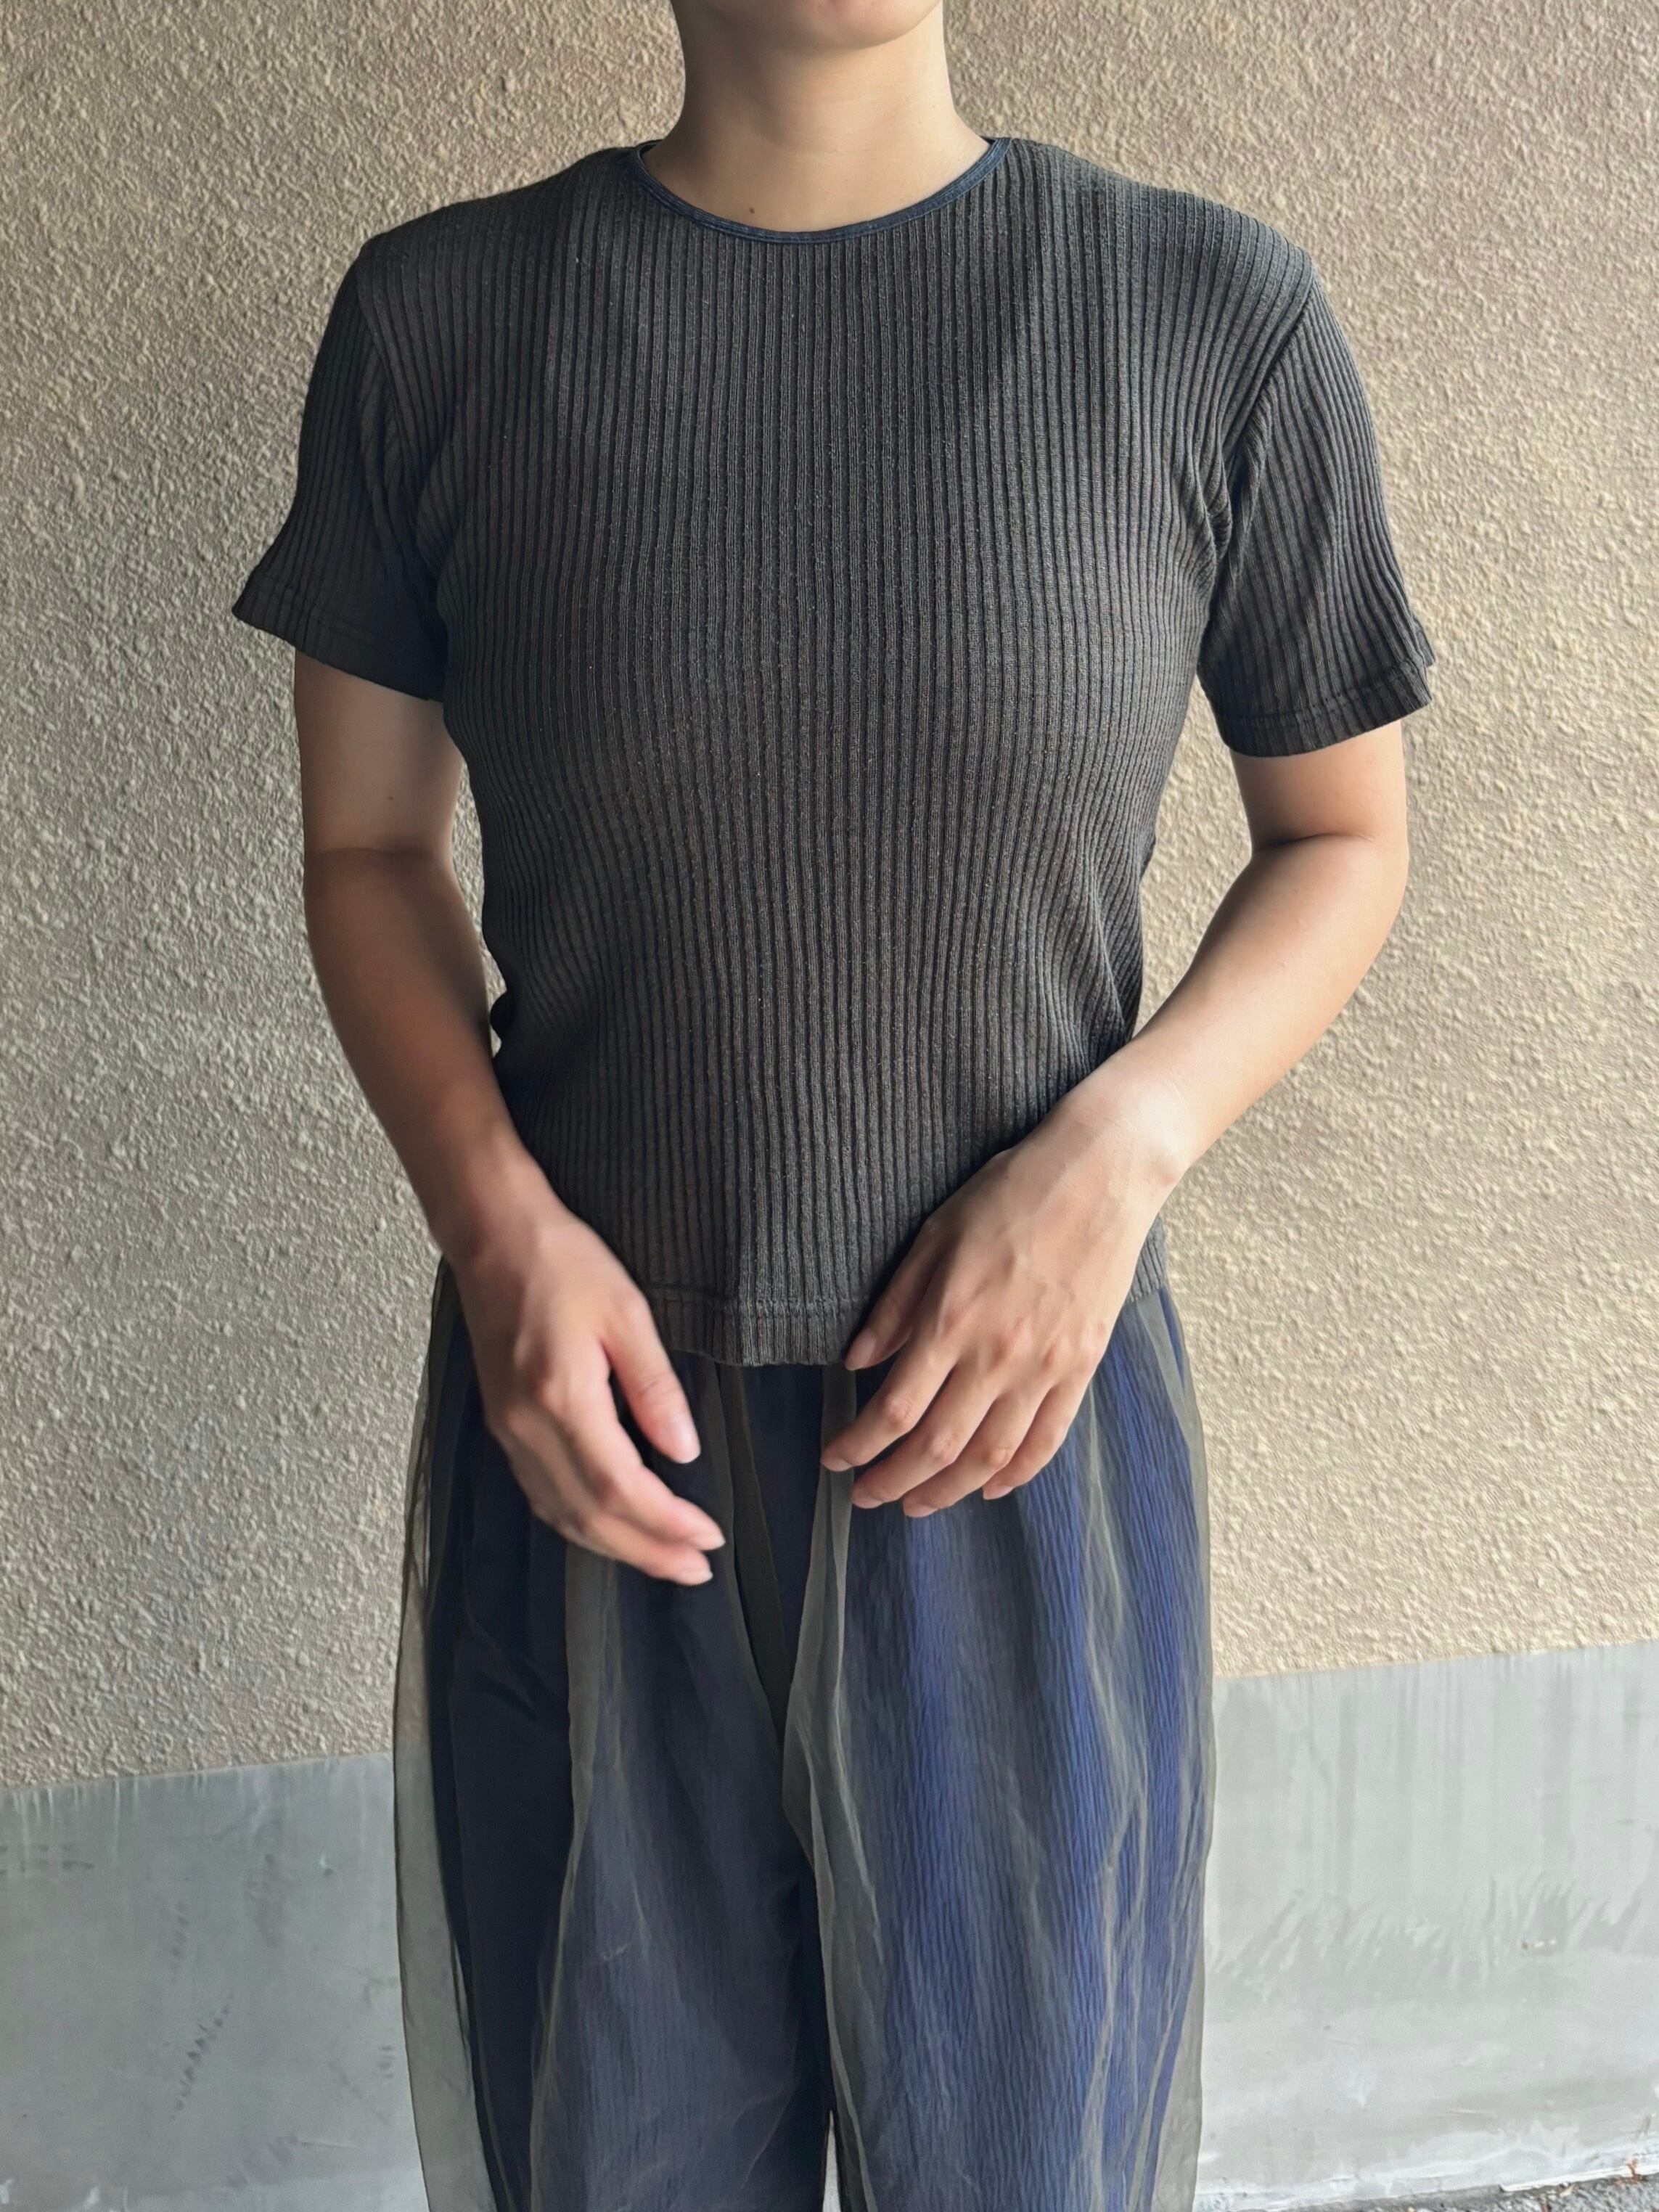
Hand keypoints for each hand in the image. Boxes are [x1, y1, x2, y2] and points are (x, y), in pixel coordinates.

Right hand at [448, 1167, 724, 1582]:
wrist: (491, 1234)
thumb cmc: (560, 1260)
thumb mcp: (627, 1311)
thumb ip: (655, 1387)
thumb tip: (684, 1450)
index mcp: (561, 1398)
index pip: (621, 1488)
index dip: (666, 1524)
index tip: (709, 1540)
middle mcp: (526, 1426)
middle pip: (589, 1517)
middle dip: (646, 1551)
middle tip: (696, 1570)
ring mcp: (507, 1429)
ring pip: (560, 1514)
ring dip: (614, 1546)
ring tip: (663, 1559)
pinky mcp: (501, 1422)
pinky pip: (541, 1493)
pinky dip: (579, 1521)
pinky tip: (609, 1525)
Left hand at [818, 1089, 1182, 1516]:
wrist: (1100, 1175)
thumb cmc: (1010, 1193)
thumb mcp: (933, 1235)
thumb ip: (895, 1306)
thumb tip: (856, 1361)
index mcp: (951, 1319)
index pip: (893, 1409)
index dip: (858, 1445)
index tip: (835, 1459)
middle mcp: (997, 1354)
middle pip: (936, 1446)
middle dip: (892, 1481)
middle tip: (865, 1497)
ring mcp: (1045, 1365)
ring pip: (989, 1455)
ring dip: (947, 1491)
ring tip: (917, 1504)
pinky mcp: (1081, 1365)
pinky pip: (1046, 1438)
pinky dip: (1015, 1473)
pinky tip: (989, 1488)